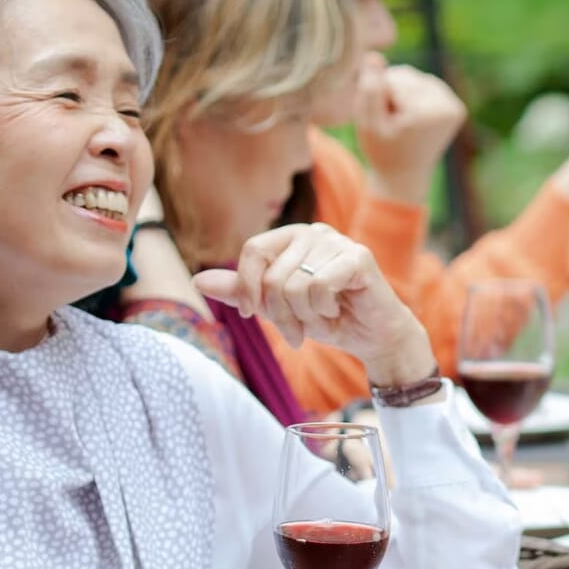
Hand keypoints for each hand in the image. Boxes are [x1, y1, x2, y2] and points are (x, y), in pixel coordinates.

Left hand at [192, 222, 435, 385]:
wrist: (370, 336)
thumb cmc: (323, 317)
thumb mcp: (274, 307)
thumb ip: (240, 291)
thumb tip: (197, 281)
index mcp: (289, 237)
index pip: (252, 251)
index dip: (248, 288)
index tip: (253, 314)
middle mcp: (312, 231)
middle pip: (272, 276)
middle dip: (280, 315)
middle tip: (296, 330)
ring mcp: (336, 241)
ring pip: (294, 286)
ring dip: (303, 316)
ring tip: (319, 318)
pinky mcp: (358, 257)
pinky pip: (318, 287)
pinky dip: (323, 309)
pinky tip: (338, 308)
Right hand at [354, 53, 466, 204]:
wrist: (403, 176)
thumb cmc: (381, 152)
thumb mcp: (367, 125)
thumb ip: (369, 91)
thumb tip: (374, 56)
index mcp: (427, 113)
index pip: (393, 82)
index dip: (379, 100)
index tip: (383, 125)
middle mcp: (447, 106)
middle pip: (406, 77)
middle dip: (391, 95)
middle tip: (391, 124)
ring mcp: (454, 106)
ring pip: (415, 78)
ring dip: (401, 95)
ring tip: (400, 122)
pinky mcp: (456, 106)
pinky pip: (425, 86)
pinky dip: (413, 98)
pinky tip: (410, 119)